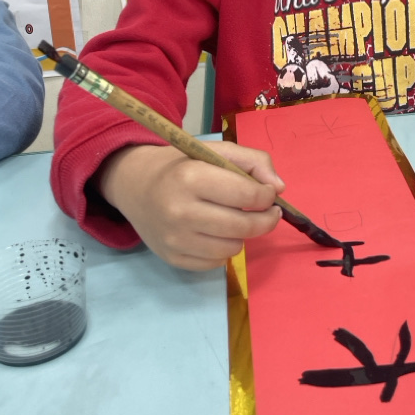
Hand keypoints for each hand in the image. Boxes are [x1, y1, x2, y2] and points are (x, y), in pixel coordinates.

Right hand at [96, 141, 284, 269]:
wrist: (135, 185)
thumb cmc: (181, 166)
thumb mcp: (215, 151)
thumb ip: (253, 161)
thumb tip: (279, 188)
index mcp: (191, 178)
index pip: (246, 194)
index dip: (266, 195)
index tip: (268, 193)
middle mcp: (180, 211)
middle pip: (243, 226)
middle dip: (265, 219)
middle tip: (269, 212)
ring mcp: (174, 239)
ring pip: (233, 248)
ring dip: (243, 235)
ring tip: (235, 219)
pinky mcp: (172, 258)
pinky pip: (216, 262)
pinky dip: (224, 249)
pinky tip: (217, 232)